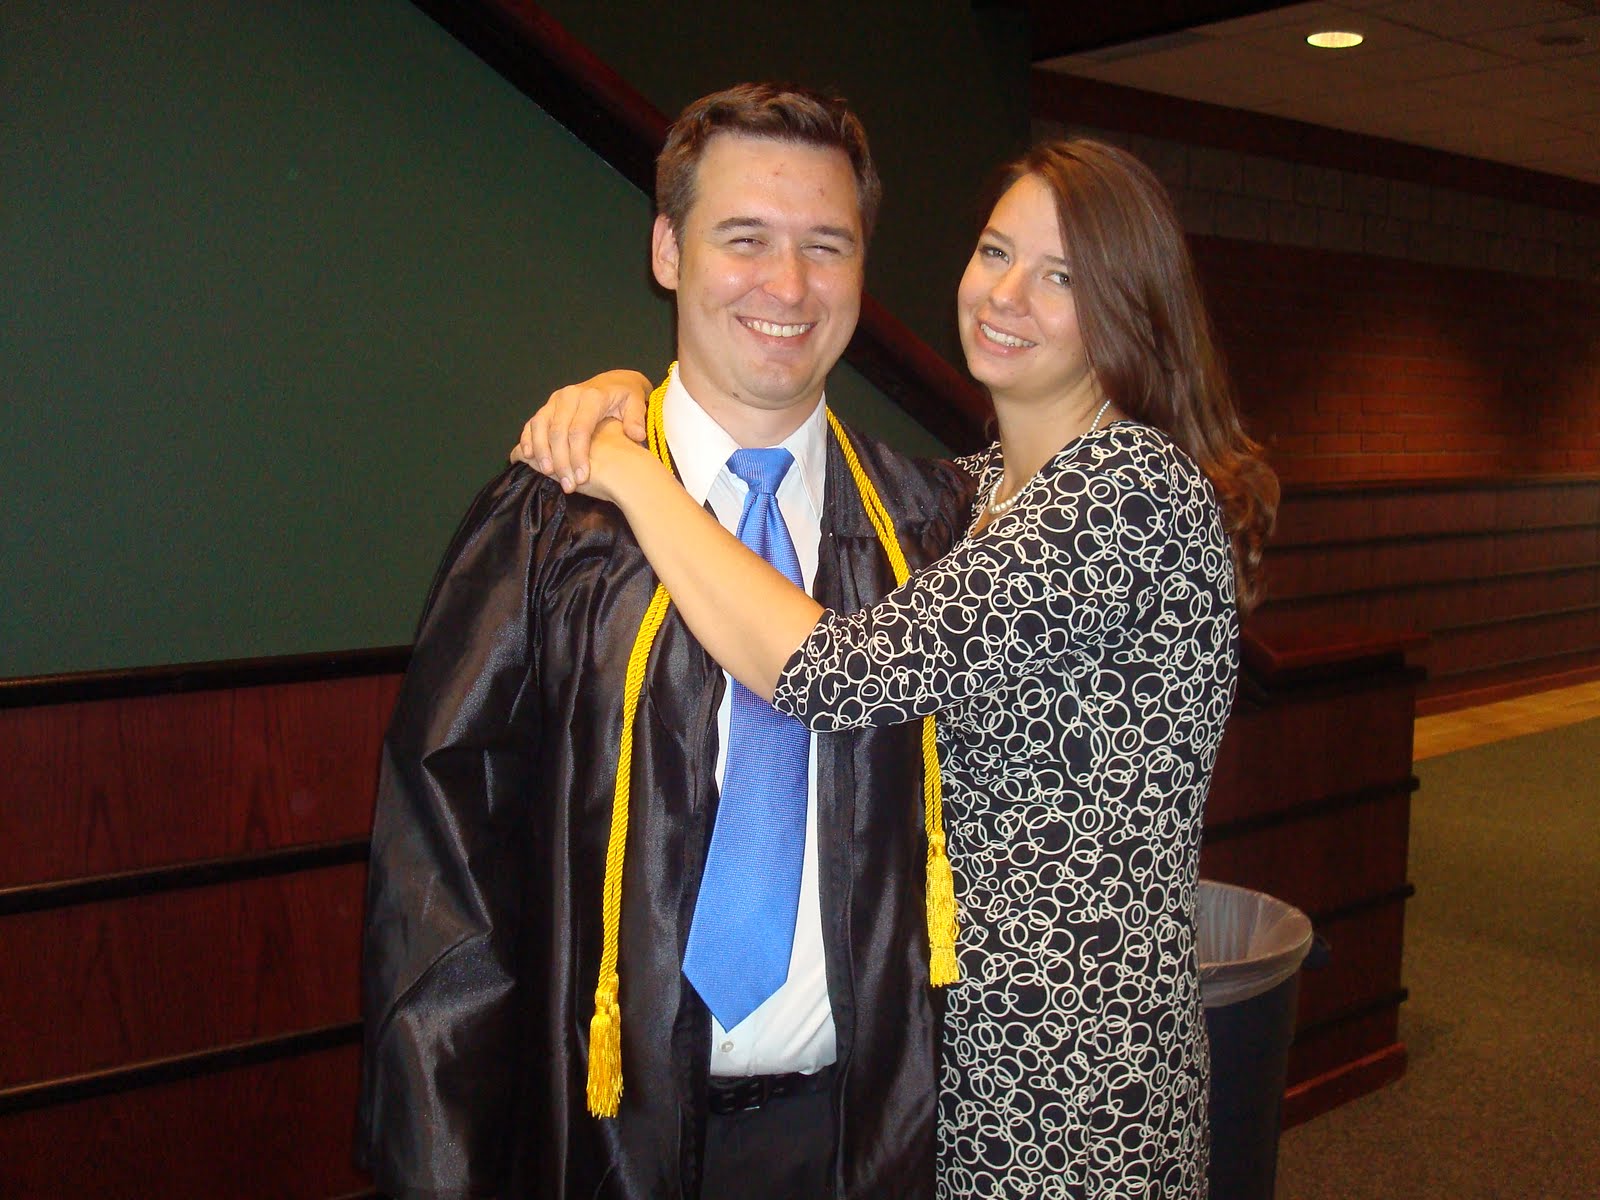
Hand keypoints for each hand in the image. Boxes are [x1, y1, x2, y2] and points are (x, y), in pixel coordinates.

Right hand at [509, 370, 651, 491]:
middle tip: (568, 485)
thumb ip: (636, 419)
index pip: (579, 430)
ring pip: (540, 426)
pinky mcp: (547, 405)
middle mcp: (570, 396)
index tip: (582, 478)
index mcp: (591, 397)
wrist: (613, 382)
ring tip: (548, 473)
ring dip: (541, 451)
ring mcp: (556, 400)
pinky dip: (527, 438)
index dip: (578, 455)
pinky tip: (528, 456)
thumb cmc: (625, 398)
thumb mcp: (636, 403)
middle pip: (558, 431)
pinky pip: (532, 422)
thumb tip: (635, 434)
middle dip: (561, 460)